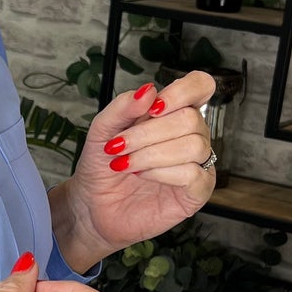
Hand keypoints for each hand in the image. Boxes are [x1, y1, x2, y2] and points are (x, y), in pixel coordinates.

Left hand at [60, 72, 217, 263]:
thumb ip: (123, 107)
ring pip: (193, 145)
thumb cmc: (102, 165)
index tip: (153, 108)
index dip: (182, 92)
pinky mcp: (197, 192)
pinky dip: (161, 172)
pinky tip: (142, 175)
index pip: (199, 86)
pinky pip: (192, 173)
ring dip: (151, 154)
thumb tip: (148, 90)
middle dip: (148, 132)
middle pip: (190, 118)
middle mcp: (191, 134)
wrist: (92, 205)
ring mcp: (198, 163)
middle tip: (119, 146)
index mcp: (173, 113)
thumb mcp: (102, 130)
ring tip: (125, 164)